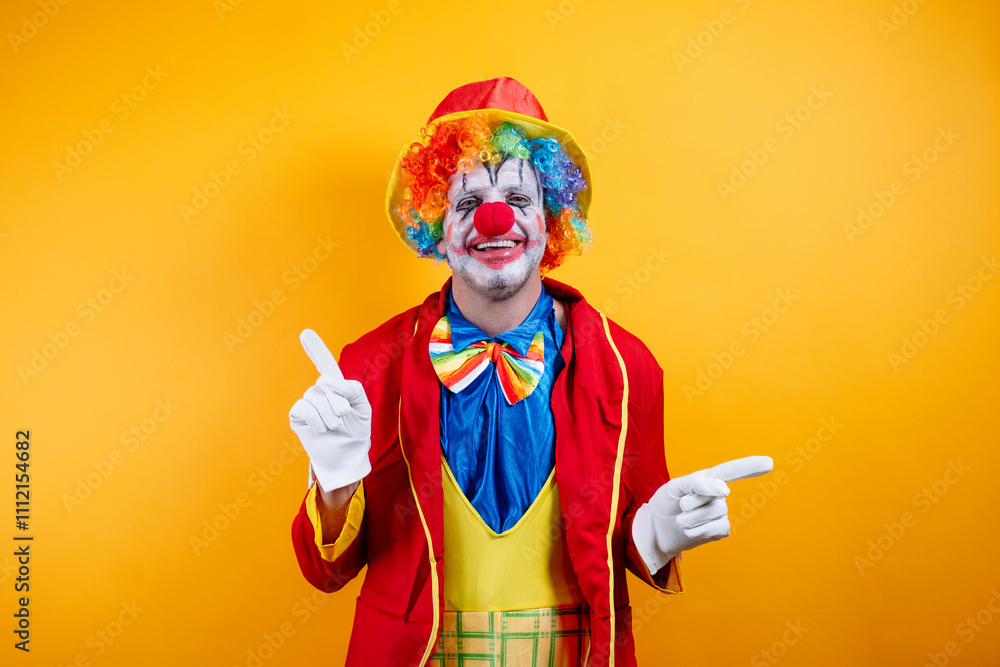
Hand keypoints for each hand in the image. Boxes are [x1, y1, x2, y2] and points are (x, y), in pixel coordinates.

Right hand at [288, 329, 371, 491]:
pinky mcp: (298, 416)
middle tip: (344, 417)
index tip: (305, 332)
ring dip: (329, 414)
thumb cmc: (356, 430)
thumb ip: (351, 387)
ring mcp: (308, 403)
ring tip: (334, 427)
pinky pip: (303, 407)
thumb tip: (327, 381)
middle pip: (324, 383)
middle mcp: (320, 391)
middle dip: (338, 402)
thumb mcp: (362, 406)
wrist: (347, 455)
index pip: (325, 364)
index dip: (315, 349)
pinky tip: (321, 429)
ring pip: (314, 396)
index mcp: (336, 386)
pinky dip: (316, 419)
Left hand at [632, 456, 772, 573]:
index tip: (769, 463)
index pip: (730, 471)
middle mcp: (717, 493)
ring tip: (681, 519)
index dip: (750, 466)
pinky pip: (718, 528)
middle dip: (693, 502)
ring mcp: (721, 512)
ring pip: (716, 512)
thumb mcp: (675, 487)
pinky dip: (699, 530)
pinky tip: (690, 530)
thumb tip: (725, 489)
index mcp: (707, 478)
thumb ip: (698, 482)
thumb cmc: (666, 503)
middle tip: (680, 506)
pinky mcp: (720, 530)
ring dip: (692, 518)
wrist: (656, 530)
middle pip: (715, 495)